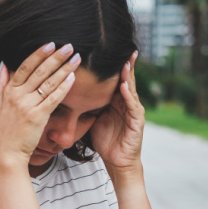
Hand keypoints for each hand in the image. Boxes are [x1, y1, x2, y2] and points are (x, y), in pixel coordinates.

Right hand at [0, 42, 81, 162]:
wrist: (5, 154)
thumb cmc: (1, 133)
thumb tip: (2, 65)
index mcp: (8, 92)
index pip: (24, 66)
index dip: (38, 54)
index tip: (50, 45)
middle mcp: (18, 96)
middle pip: (40, 71)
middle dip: (56, 57)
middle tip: (69, 46)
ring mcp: (28, 106)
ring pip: (49, 82)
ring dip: (64, 69)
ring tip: (76, 58)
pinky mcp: (37, 117)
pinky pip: (53, 99)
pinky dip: (63, 87)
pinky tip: (72, 78)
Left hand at [89, 51, 143, 173]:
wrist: (116, 161)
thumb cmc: (106, 141)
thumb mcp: (94, 119)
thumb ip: (89, 105)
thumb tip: (70, 93)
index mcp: (117, 102)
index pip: (115, 79)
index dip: (113, 66)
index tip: (107, 50)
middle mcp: (127, 103)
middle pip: (126, 79)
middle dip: (126, 64)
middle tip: (125, 47)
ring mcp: (134, 112)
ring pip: (131, 89)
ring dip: (128, 76)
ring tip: (125, 62)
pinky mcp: (137, 122)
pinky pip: (133, 106)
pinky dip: (128, 96)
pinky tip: (124, 87)